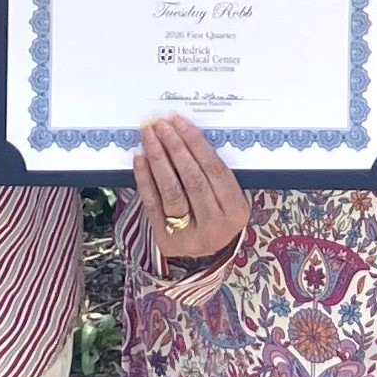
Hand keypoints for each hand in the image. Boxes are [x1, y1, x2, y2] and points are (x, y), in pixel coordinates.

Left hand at [132, 115, 248, 263]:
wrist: (205, 254)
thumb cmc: (216, 212)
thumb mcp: (225, 195)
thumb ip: (210, 171)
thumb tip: (182, 132)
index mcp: (236, 211)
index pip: (215, 169)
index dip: (195, 143)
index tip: (179, 122)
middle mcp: (216, 226)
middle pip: (193, 178)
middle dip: (174, 147)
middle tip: (160, 125)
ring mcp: (190, 236)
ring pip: (172, 191)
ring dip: (158, 159)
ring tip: (149, 136)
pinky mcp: (167, 240)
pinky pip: (153, 204)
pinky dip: (145, 179)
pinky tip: (140, 158)